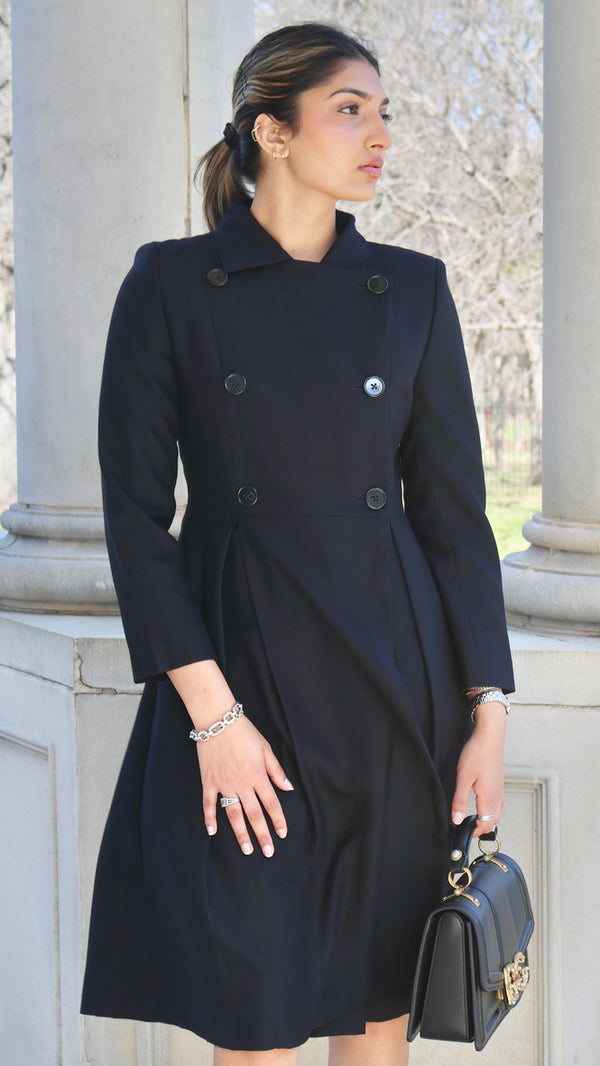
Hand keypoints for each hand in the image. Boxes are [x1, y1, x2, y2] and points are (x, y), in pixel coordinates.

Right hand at [166, 658, 292, 857]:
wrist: (217, 721)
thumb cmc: (244, 732)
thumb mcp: (266, 748)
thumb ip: (276, 770)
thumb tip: (288, 788)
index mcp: (258, 775)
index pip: (271, 803)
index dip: (278, 820)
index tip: (282, 834)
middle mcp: (242, 783)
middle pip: (254, 814)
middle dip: (262, 834)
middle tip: (267, 852)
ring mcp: (224, 784)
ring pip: (234, 814)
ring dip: (240, 833)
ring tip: (247, 849)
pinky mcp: (209, 781)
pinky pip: (209, 804)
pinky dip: (210, 818)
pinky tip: (213, 832)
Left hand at [451, 702, 506, 837]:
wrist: (490, 735)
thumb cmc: (477, 753)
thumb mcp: (463, 778)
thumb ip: (460, 801)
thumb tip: (457, 820)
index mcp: (489, 797)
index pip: (485, 824)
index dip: (474, 832)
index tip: (463, 833)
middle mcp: (498, 795)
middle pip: (493, 822)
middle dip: (482, 829)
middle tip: (467, 830)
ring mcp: (500, 788)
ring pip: (498, 813)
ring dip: (488, 821)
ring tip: (474, 821)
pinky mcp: (500, 782)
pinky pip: (499, 803)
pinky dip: (492, 810)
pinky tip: (484, 805)